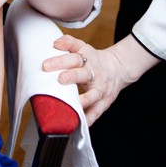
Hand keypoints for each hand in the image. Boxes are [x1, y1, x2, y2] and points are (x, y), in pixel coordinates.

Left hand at [42, 34, 157, 124]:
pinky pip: (98, 111)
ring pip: (93, 95)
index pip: (73, 58)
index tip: (46, 65)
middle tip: (60, 79)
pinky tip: (82, 123)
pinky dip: (90, 118)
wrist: (119, 68)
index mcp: (87, 59)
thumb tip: (55, 43)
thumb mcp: (83, 47)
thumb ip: (69, 42)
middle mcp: (94, 73)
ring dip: (84, 100)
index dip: (60, 60)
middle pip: (82, 74)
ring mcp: (100, 89)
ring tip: (74, 105)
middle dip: (71, 77)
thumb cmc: (94, 59)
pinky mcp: (105, 101)